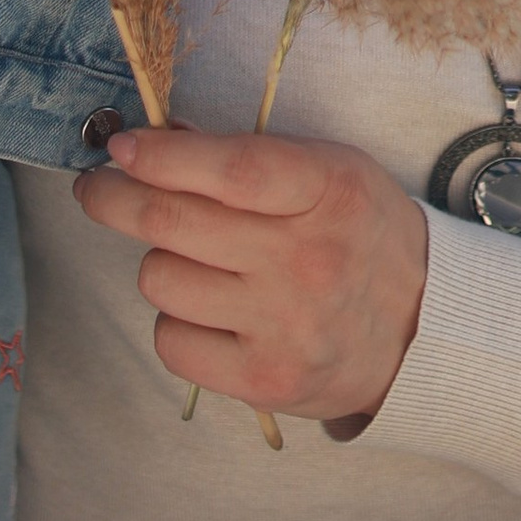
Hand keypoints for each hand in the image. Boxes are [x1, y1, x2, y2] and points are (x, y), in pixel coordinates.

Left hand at [74, 125, 429, 434]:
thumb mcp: (329, 171)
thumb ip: (249, 155)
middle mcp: (306, 260)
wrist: (423, 329)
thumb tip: (154, 140)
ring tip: (194, 261)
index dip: (162, 156)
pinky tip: (206, 311)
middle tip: (97, 188)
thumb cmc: (361, 234)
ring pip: (162, 280)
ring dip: (161, 263)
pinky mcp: (264, 380)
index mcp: (327, 191)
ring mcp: (284, 326)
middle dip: (114, 197)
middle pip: (173, 223)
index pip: (230, 170)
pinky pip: (172, 342)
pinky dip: (175, 322)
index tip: (120, 147)